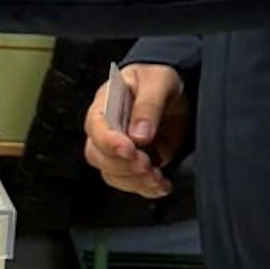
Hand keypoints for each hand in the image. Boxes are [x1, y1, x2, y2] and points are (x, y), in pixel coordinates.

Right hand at [84, 64, 189, 199]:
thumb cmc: (158, 79)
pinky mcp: (133, 163)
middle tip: (147, 163)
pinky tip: (161, 185)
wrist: (173, 91)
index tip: (129, 148)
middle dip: (123, 165)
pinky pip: (131, 183)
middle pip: (99, 156)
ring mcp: (119, 149)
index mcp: (106, 104)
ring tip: (157, 176)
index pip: (96, 127)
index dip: (109, 141)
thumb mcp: (158, 81)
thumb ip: (149, 105)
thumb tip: (139, 134)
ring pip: (113, 174)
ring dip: (135, 181)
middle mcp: (107, 129)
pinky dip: (146, 189)